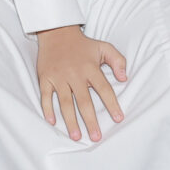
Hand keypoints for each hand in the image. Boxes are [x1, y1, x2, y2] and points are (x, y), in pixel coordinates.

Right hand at [35, 25, 127, 141]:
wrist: (56, 32)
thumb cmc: (83, 44)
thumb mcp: (104, 47)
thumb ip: (118, 61)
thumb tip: (124, 78)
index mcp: (90, 68)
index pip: (104, 89)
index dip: (112, 104)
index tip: (119, 118)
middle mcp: (75, 74)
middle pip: (84, 101)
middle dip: (90, 120)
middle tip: (96, 137)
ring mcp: (59, 77)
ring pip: (64, 102)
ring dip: (70, 120)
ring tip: (76, 136)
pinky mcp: (45, 78)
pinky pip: (45, 96)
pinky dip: (47, 109)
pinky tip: (52, 122)